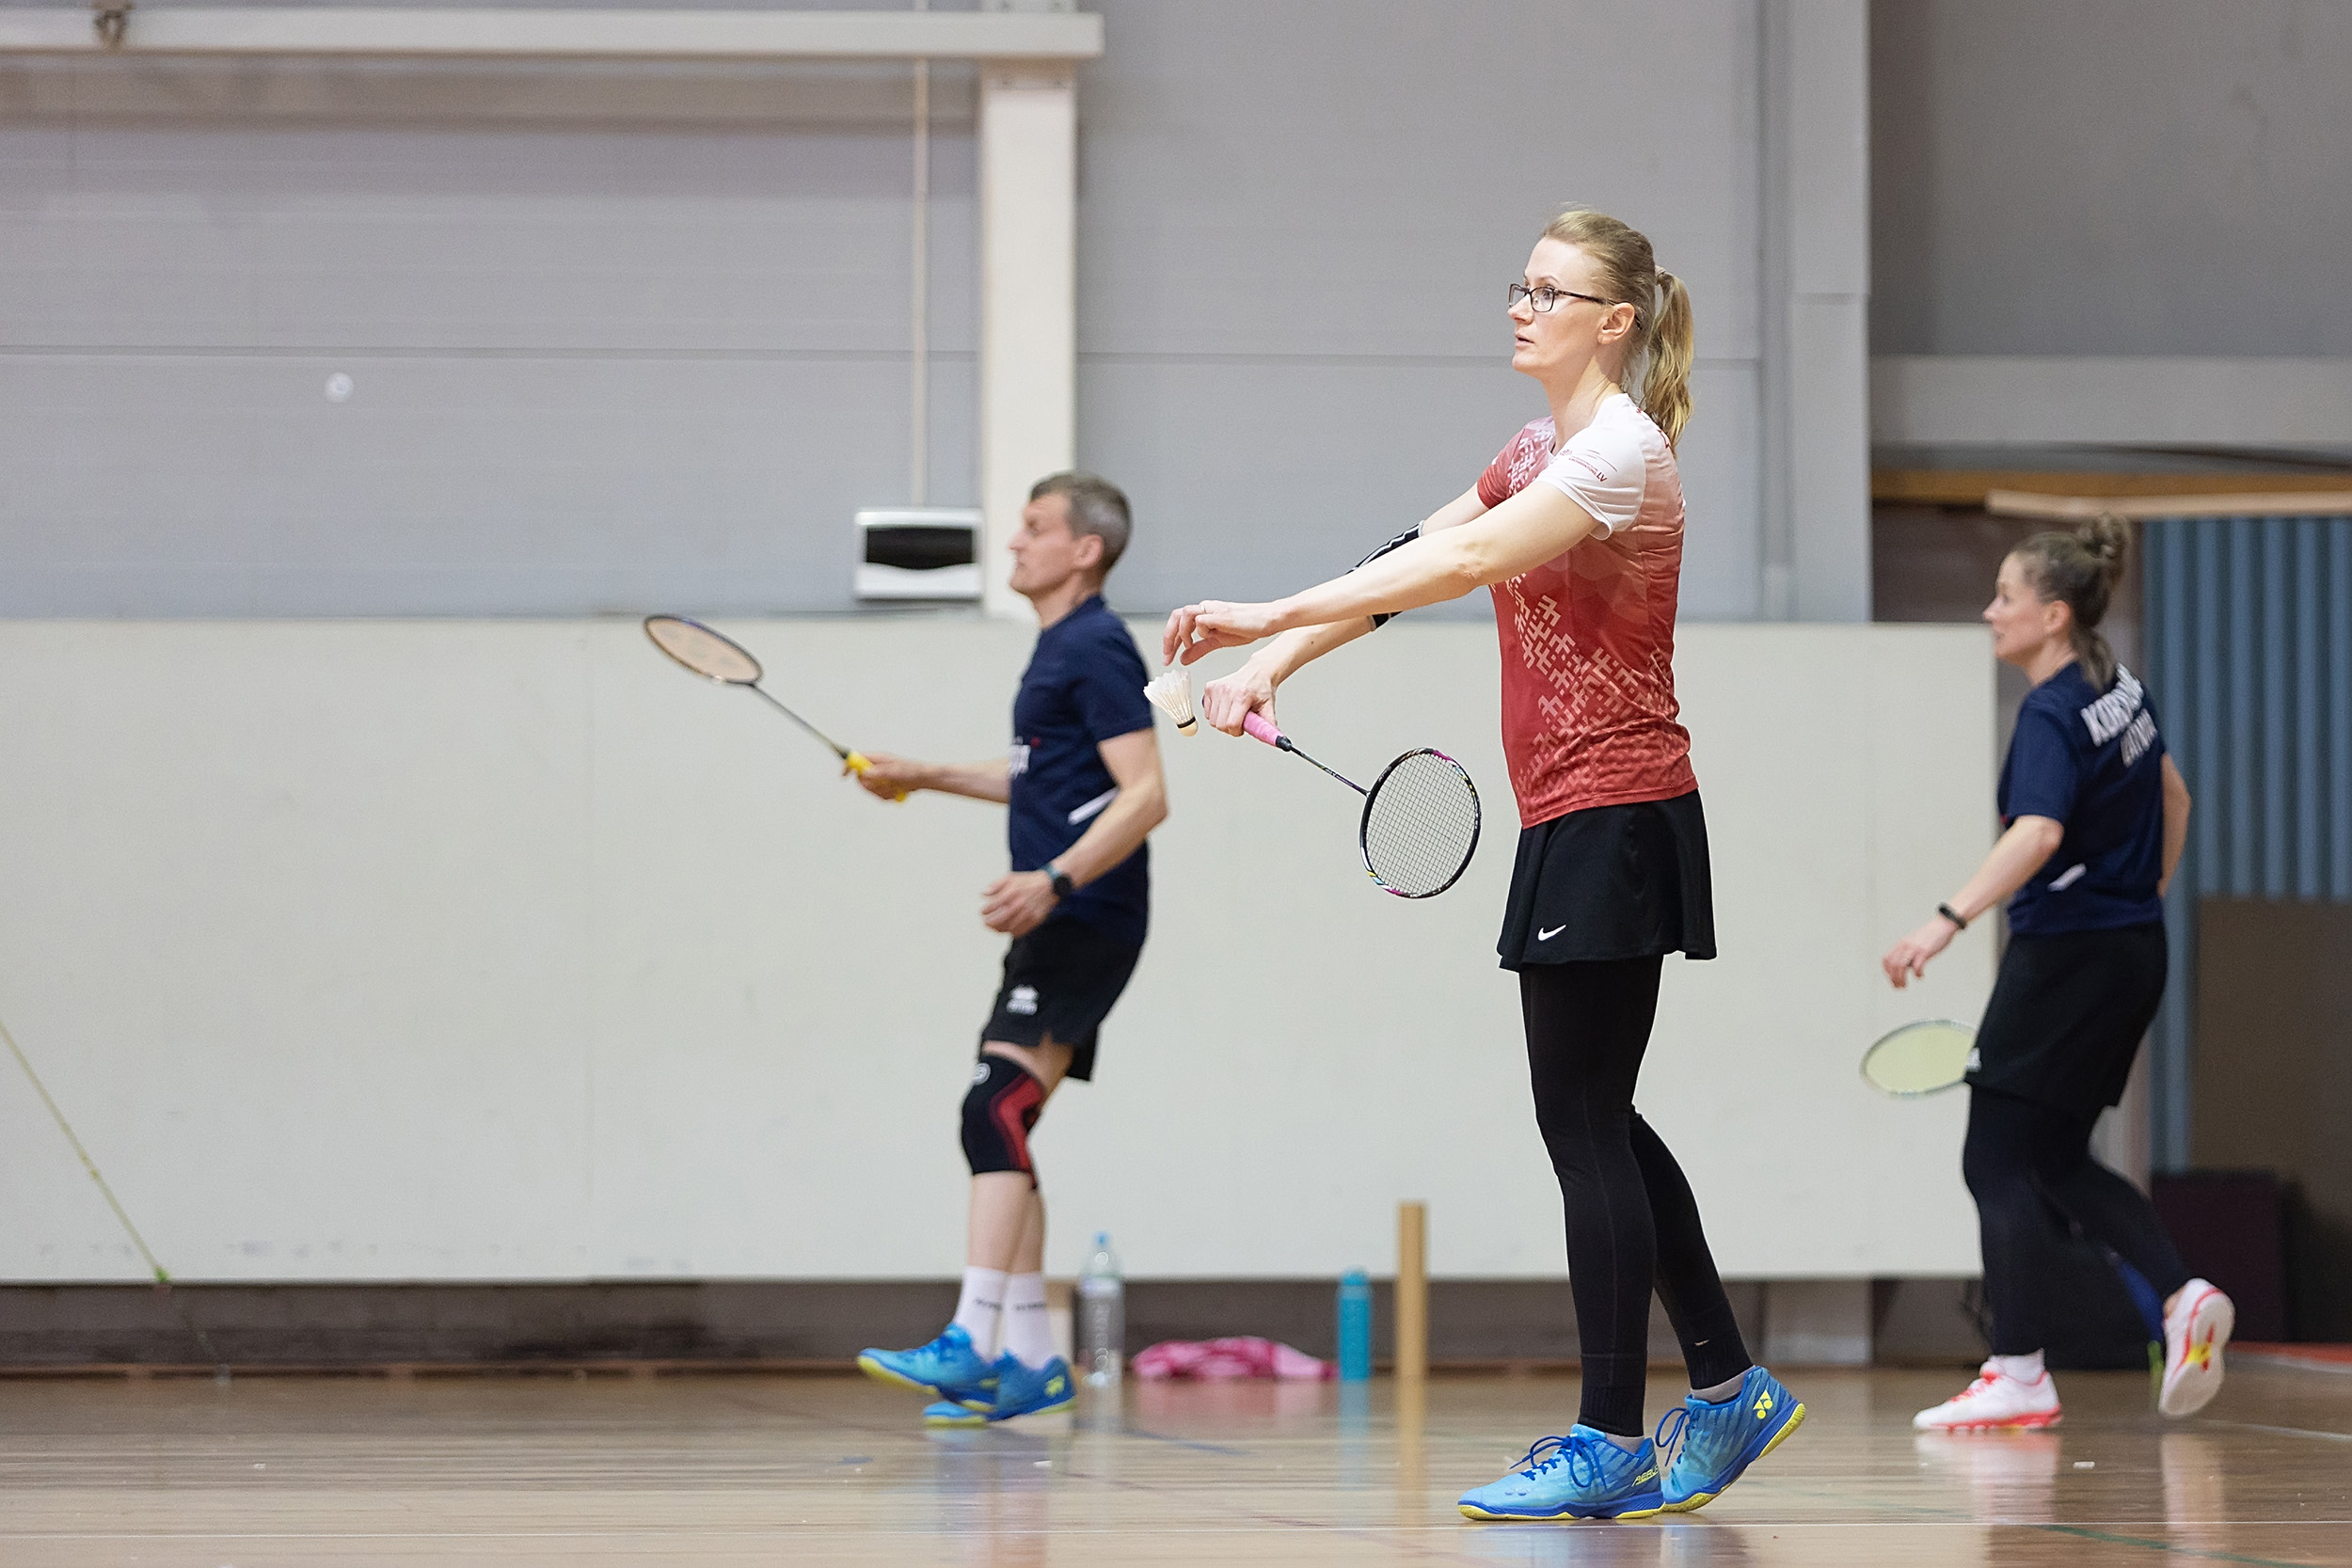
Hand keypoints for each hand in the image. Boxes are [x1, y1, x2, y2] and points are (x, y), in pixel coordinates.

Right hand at [848, 751, 924, 800]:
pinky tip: (897, 792)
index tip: (844, 776)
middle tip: (885, 785)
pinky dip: (887, 796)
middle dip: (871, 786)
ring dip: (882, 792)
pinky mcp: (884, 786)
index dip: (848, 766)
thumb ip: (882, 772)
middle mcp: (876, 767)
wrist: (925, 779)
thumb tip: (865, 772)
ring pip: (869, 789)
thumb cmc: (914, 771)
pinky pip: (877, 796)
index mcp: (877, 758)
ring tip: (895, 787)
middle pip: (860, 778)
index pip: (856, 759)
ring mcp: (880, 777)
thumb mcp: (898, 771)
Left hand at [982, 870, 1059, 935]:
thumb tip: (983, 894)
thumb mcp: (1010, 878)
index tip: (982, 912)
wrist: (1050, 885)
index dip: (985, 911)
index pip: (993, 906)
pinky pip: (1020, 931)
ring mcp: (1028, 913)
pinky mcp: (1035, 920)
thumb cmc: (1028, 882)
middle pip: (999, 920)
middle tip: (985, 923)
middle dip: (989, 923)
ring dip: (998, 929)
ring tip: (994, 927)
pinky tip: (1007, 928)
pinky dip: (1011, 932)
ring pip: (1008, 928)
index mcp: (1012, 892)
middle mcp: (1019, 904)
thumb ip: (995, 885)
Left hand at [1161, 600, 1287, 665]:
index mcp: (1202, 615)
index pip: (1177, 623)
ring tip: (1187, 646)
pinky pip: (1201, 620)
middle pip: (1176, 616)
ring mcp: (1212, 609)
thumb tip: (1182, 659)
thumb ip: (1199, 649)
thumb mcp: (1217, 642)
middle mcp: (1204, 609)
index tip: (1167, 659)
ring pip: (1184, 613)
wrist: (1267, 621)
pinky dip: (1199, 632)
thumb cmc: (1247, 627)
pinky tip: (1207, 639)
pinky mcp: (1221, 614)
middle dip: (1168, 637)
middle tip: (1167, 656)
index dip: (1169, 641)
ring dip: (1182, 632)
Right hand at [1200, 655, 1279, 736]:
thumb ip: (1268, 726)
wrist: (1257, 672)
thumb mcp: (1269, 707)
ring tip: (1233, 713)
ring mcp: (1216, 688)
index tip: (1242, 729)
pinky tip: (1225, 707)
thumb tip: (1276, 740)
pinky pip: (1207, 711)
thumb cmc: (1262, 689)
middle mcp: (1227, 690)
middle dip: (1229, 728)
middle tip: (1238, 722)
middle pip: (1219, 724)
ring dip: (1221, 721)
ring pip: (1211, 719)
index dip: (1236, 731)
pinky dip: (1215, 714)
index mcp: (1242, 695)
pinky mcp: (1209, 687)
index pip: (1231, 724)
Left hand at [1882, 915, 1959, 988]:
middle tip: (1898, 987)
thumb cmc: (1929, 936)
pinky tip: (1920, 976)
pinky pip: (1917, 966)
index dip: (1887, 972)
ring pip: (1900, 966)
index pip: (1886, 959)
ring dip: (1900, 979)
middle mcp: (1905, 946)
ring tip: (1904, 985)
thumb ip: (1908, 953)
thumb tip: (1906, 967)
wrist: (1942, 925)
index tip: (1892, 979)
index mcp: (1901, 944)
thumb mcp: (1913, 943)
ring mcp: (1914, 948)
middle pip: (1892, 965)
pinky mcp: (1925, 951)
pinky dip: (1917, 974)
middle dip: (1893, 979)